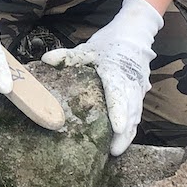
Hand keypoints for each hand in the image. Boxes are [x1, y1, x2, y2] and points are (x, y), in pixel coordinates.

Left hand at [42, 0, 162, 155]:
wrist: (134, 35)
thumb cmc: (109, 44)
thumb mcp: (87, 48)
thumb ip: (68, 56)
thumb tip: (46, 60)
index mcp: (116, 71)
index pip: (118, 93)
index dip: (118, 111)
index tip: (117, 128)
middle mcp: (130, 83)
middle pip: (131, 111)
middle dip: (125, 133)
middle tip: (114, 151)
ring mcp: (138, 89)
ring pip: (136, 114)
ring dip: (129, 134)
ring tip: (116, 150)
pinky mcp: (140, 93)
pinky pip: (137, 113)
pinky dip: (131, 128)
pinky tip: (122, 140)